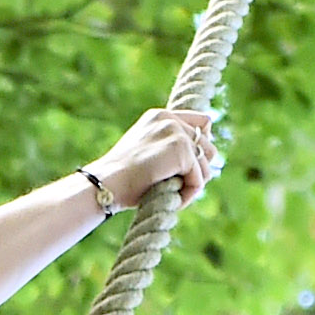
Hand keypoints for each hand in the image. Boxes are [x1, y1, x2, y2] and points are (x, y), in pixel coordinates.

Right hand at [84, 106, 217, 217]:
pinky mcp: (181, 150)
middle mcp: (170, 119)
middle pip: (208, 145)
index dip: (201, 147)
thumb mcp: (146, 153)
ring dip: (193, 183)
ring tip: (172, 193)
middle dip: (198, 169)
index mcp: (160, 116)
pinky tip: (171, 198)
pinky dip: (188, 194)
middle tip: (178, 184)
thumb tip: (204, 160)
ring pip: (206, 164)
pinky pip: (199, 179)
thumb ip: (169, 148)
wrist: (106, 183)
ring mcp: (176, 132)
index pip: (202, 123)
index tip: (189, 167)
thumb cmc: (121, 178)